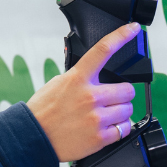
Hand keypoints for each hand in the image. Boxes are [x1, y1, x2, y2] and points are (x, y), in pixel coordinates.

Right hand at [27, 23, 139, 161]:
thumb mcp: (58, 84)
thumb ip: (79, 78)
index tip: (133, 29)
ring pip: (128, 109)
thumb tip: (96, 76)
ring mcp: (96, 118)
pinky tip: (106, 128)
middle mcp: (89, 96)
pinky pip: (124, 129)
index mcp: (78, 78)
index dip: (122, 36)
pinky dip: (119, 129)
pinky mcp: (99, 137)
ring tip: (106, 115)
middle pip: (127, 89)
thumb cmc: (43, 111)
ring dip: (121, 112)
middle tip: (112, 99)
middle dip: (123, 94)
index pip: (103, 50)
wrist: (33, 138)